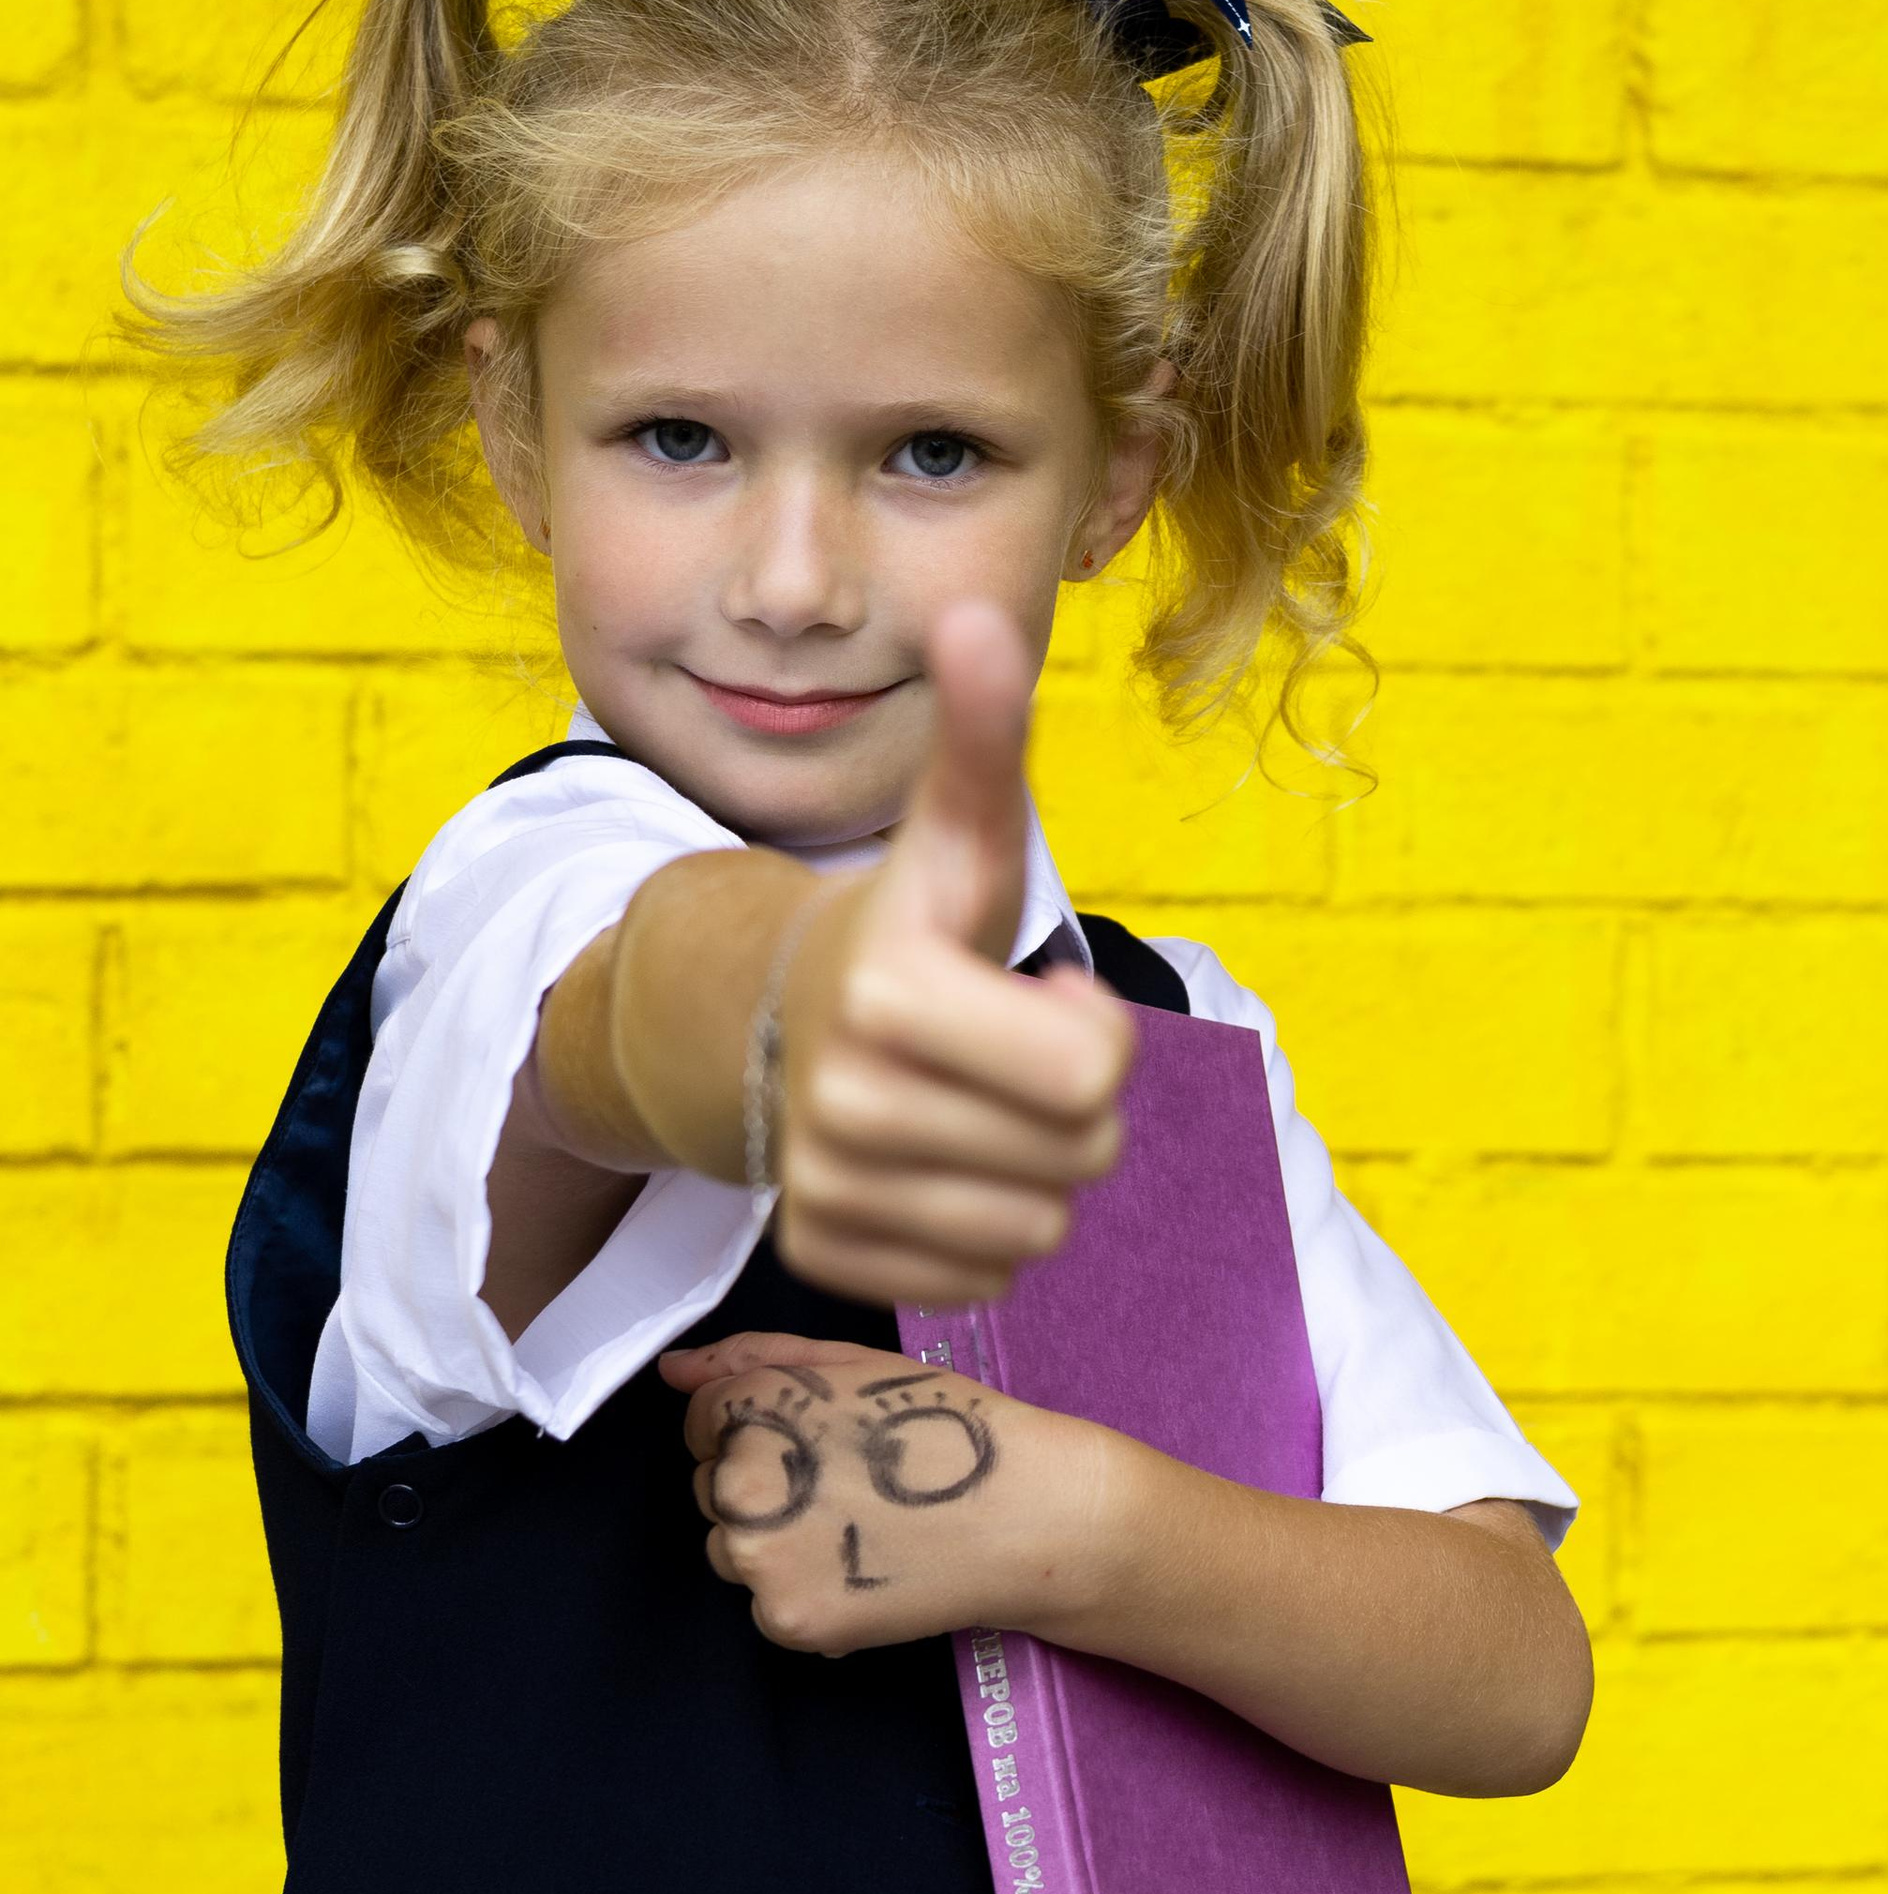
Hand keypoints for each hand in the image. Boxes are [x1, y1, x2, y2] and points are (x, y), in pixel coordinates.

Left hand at [662, 1330, 1124, 1656]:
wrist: (1027, 1515)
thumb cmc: (947, 1429)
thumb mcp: (854, 1365)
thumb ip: (752, 1359)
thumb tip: (673, 1371)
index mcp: (755, 1408)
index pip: (704, 1421)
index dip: (766, 1429)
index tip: (823, 1444)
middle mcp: (744, 1482)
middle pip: (714, 1488)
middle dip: (767, 1487)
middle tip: (850, 1488)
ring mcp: (762, 1558)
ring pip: (734, 1551)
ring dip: (778, 1546)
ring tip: (860, 1531)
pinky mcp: (788, 1619)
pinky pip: (768, 1606)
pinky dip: (807, 1596)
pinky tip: (864, 1571)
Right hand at [773, 604, 1132, 1307]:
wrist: (783, 1016)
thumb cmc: (916, 925)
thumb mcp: (962, 830)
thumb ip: (985, 732)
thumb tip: (980, 615)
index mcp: (889, 989)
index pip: (1097, 1071)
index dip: (1096, 1028)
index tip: (1039, 990)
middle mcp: (845, 1099)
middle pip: (1082, 1153)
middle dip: (1075, 1104)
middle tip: (1013, 1053)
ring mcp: (829, 1184)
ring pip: (1042, 1226)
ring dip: (1038, 1169)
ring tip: (982, 1105)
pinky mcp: (825, 1251)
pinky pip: (986, 1277)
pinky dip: (988, 1229)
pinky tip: (948, 1164)